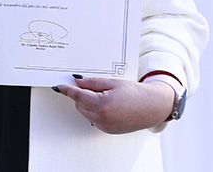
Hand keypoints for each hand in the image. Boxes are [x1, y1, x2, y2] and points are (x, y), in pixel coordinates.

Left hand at [53, 76, 174, 133]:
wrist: (152, 106)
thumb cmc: (136, 93)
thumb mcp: (113, 82)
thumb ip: (92, 83)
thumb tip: (78, 82)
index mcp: (102, 105)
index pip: (78, 96)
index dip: (68, 90)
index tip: (59, 87)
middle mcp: (102, 118)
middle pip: (80, 105)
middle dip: (83, 96)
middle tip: (97, 88)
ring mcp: (105, 127)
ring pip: (86, 113)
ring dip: (89, 104)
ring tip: (107, 97)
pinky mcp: (108, 131)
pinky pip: (94, 120)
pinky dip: (95, 112)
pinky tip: (109, 106)